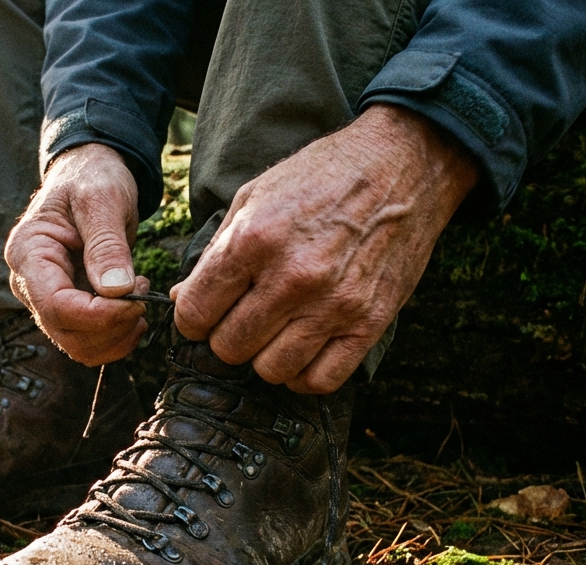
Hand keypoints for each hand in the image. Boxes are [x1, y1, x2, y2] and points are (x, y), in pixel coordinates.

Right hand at [5, 143, 150, 366]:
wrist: (91, 174)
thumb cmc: (92, 178)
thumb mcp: (102, 199)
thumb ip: (107, 245)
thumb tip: (116, 292)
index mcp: (28, 254)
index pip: (56, 306)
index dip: (99, 316)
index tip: (136, 303)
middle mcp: (30, 283)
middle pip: (66, 333)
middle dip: (112, 327)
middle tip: (143, 297)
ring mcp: (48, 297)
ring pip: (79, 345)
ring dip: (117, 334)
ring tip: (140, 297)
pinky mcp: (69, 306)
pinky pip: (90, 339)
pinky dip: (118, 333)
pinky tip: (134, 303)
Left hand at [172, 104, 478, 392]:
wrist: (402, 163)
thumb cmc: (322, 175)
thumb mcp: (254, 196)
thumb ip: (216, 251)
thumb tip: (183, 299)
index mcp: (254, 240)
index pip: (195, 314)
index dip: (193, 317)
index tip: (206, 310)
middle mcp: (292, 278)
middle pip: (229, 347)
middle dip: (227, 336)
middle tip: (243, 316)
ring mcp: (333, 305)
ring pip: (270, 371)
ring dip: (265, 355)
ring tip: (274, 331)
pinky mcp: (369, 322)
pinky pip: (320, 380)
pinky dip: (304, 374)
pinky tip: (302, 349)